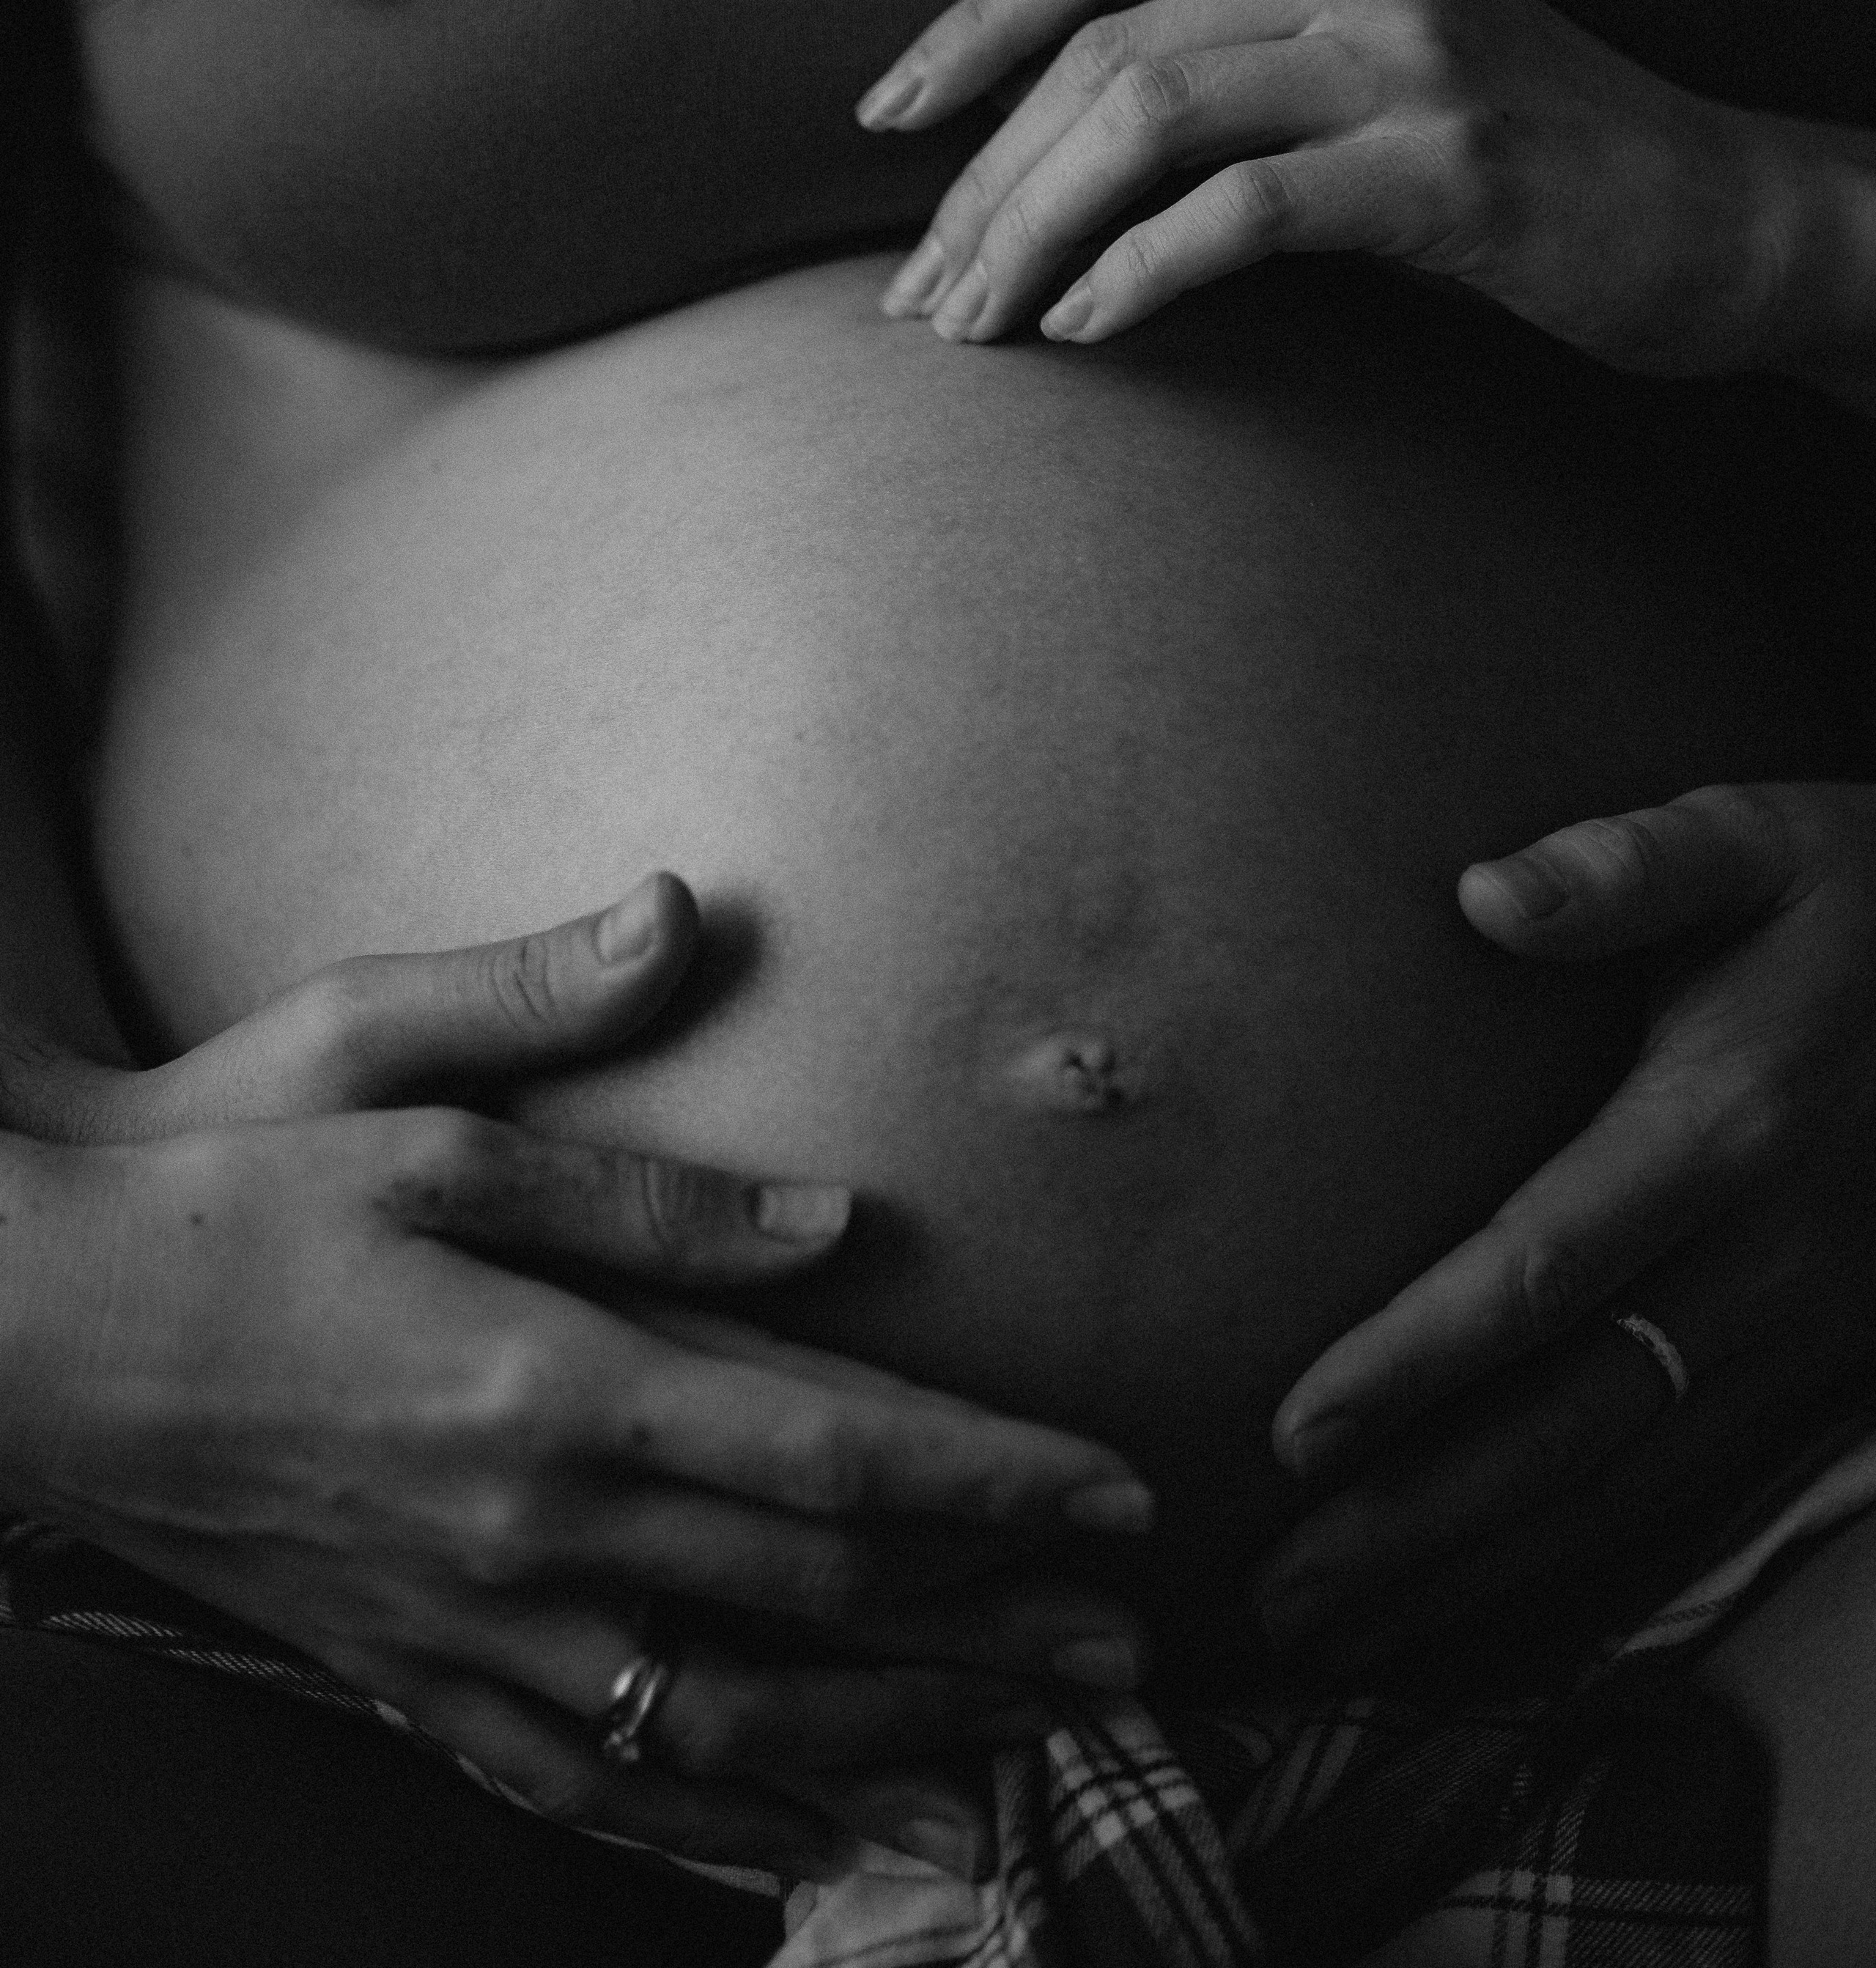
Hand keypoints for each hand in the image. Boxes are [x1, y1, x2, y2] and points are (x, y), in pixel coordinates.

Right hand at [5, 881, 1150, 1872]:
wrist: (38, 1333)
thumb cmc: (231, 1194)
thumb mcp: (410, 1107)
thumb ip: (633, 1168)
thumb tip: (828, 1209)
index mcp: (554, 1380)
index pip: (835, 1447)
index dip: (995, 1481)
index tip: (1117, 1496)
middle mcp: (531, 1530)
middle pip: (817, 1596)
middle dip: (993, 1622)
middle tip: (1131, 1643)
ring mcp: (471, 1626)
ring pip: (733, 1721)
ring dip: (898, 1741)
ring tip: (1033, 1759)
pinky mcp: (412, 1673)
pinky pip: (594, 1784)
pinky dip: (723, 1826)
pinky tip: (812, 1842)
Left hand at [858, 0, 1822, 373]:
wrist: (1718, 217)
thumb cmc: (1522, 155)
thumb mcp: (1375, 53)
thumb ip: (1238, 49)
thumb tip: (1041, 140)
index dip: (971, 25)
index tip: (883, 117)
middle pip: (1098, 45)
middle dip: (979, 179)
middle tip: (919, 292)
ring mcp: (1410, 49)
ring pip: (1143, 118)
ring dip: (1029, 234)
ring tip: (978, 327)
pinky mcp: (1449, 166)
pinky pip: (1239, 211)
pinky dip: (1137, 274)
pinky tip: (1084, 330)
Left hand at [1248, 782, 1875, 1673]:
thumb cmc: (1865, 895)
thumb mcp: (1759, 837)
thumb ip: (1626, 864)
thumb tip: (1485, 894)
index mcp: (1726, 1125)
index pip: (1543, 1270)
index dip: (1415, 1361)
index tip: (1290, 1430)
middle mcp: (1775, 1257)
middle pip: (1573, 1423)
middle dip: (1419, 1521)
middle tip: (1275, 1594)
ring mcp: (1820, 1335)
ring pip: (1634, 1488)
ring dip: (1485, 1573)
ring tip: (1337, 1633)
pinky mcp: (1844, 1375)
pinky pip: (1707, 1499)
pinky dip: (1594, 1571)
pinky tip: (1489, 1613)